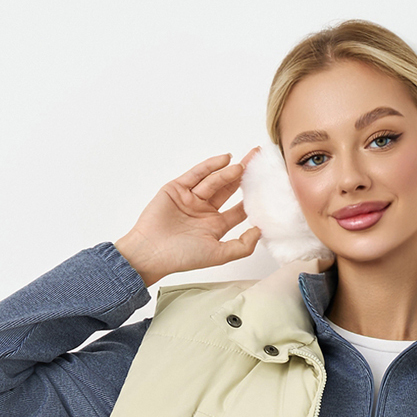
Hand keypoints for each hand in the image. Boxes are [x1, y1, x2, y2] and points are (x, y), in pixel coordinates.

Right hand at [116, 150, 261, 286]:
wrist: (150, 251)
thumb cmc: (181, 257)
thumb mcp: (218, 255)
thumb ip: (241, 246)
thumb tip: (260, 231)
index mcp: (215, 227)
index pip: (238, 210)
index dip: (252, 200)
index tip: (266, 188)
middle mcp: (205, 211)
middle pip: (228, 190)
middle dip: (243, 177)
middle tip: (257, 163)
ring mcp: (191, 198)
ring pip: (214, 181)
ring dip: (228, 173)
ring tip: (243, 166)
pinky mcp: (178, 188)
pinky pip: (196, 174)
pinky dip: (210, 166)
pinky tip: (225, 159)